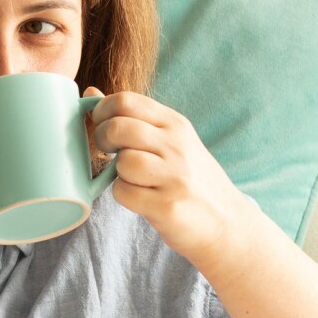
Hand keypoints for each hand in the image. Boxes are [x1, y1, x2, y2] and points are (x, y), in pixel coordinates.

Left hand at [83, 88, 254, 272]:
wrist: (226, 222)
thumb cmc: (190, 179)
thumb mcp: (171, 141)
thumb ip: (133, 118)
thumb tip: (90, 94)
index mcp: (175, 124)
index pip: (126, 100)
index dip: (103, 111)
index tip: (103, 124)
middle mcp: (176, 146)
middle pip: (118, 128)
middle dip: (103, 139)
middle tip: (109, 152)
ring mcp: (174, 176)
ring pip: (122, 162)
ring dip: (117, 173)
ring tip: (133, 178)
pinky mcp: (167, 205)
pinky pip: (124, 192)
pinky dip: (124, 196)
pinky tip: (140, 197)